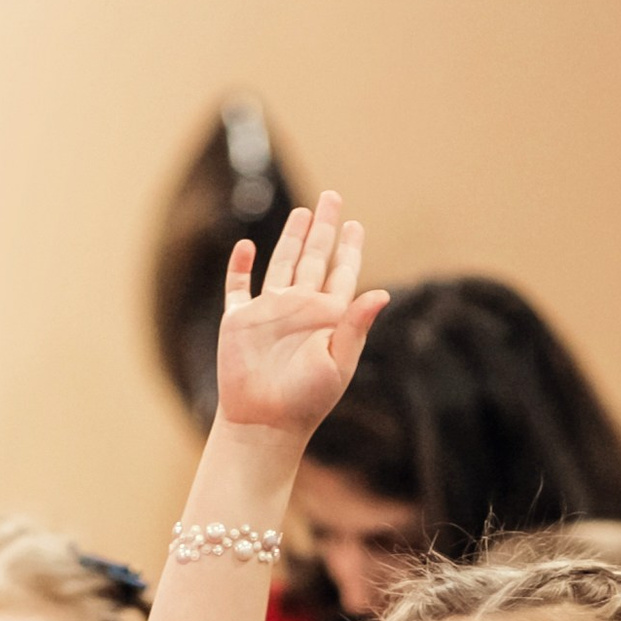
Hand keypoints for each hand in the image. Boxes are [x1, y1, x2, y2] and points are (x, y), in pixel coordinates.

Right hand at [211, 195, 388, 444]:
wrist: (265, 423)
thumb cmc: (306, 401)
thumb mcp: (338, 363)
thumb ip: (356, 325)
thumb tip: (382, 292)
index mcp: (327, 317)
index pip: (342, 273)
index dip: (349, 248)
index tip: (356, 225)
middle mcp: (300, 309)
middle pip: (314, 258)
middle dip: (324, 229)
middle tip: (333, 197)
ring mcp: (269, 312)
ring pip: (282, 264)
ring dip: (292, 238)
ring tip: (304, 213)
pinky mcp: (239, 320)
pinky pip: (238, 287)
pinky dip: (241, 267)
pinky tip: (247, 247)